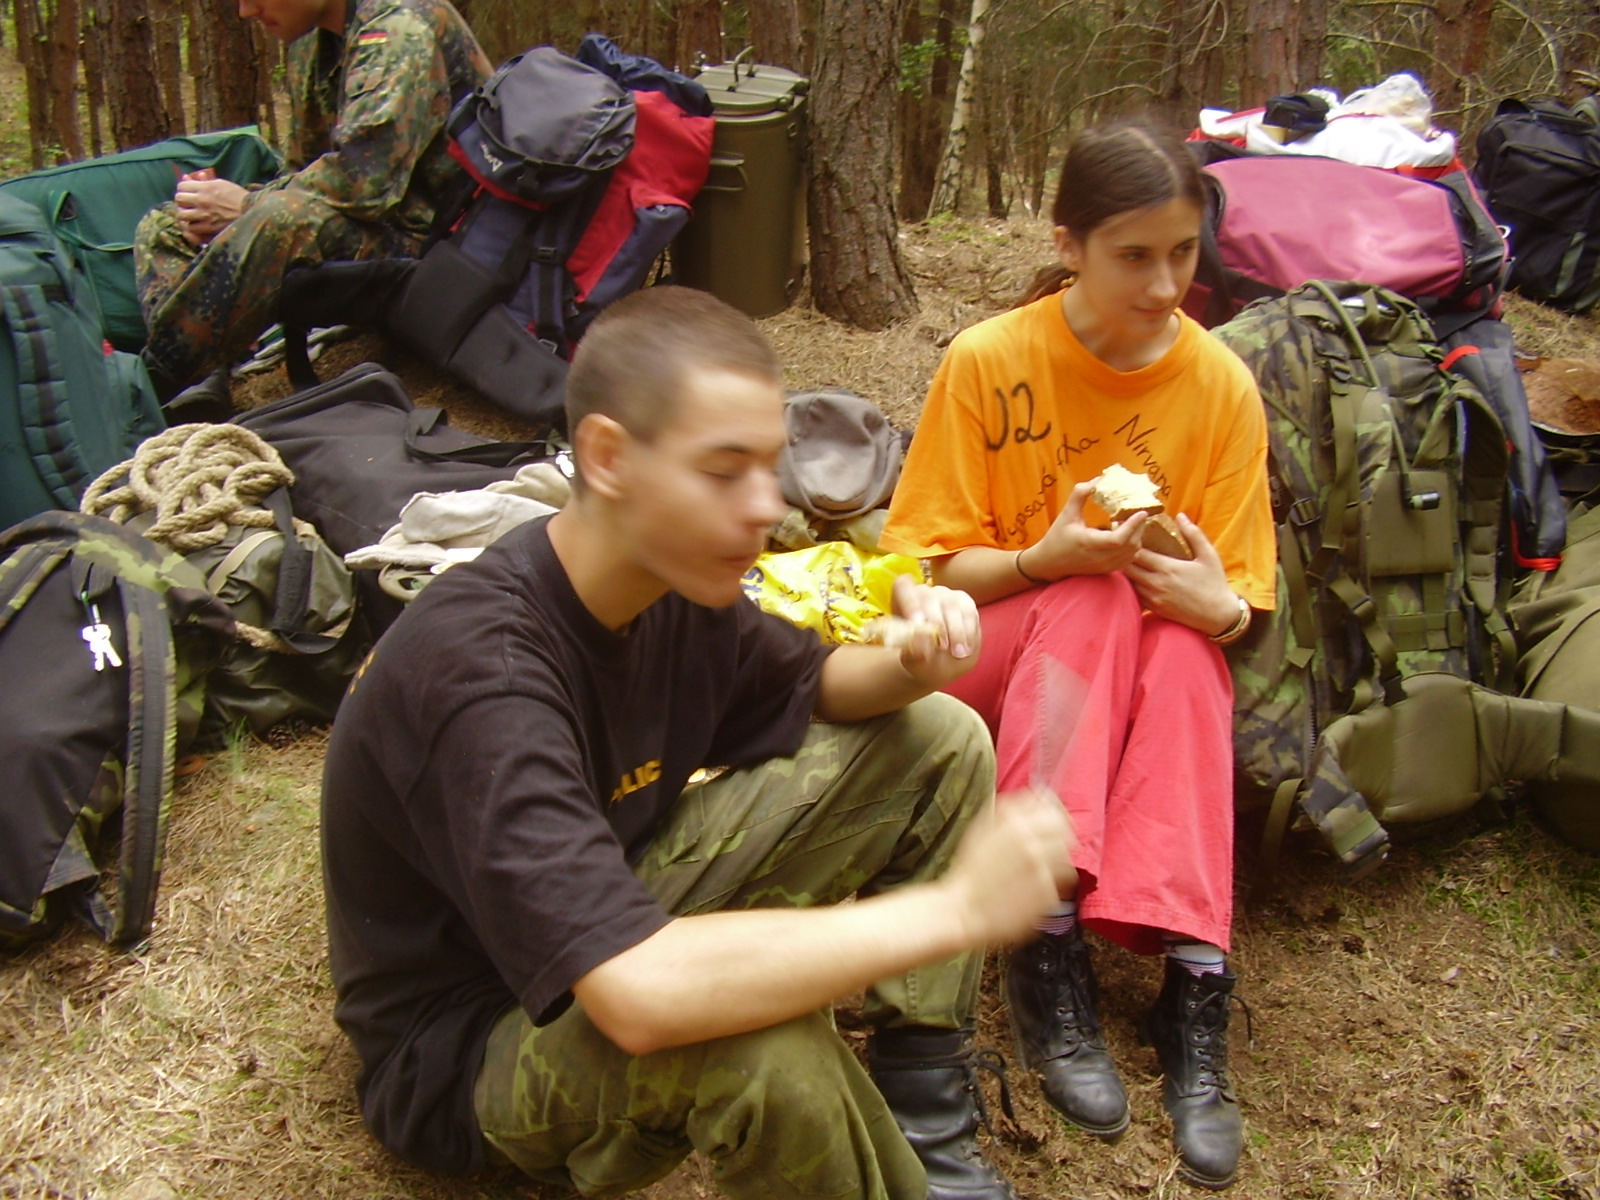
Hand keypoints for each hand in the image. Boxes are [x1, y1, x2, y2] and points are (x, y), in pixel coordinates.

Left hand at [175, 170, 246, 245]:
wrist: (252, 212)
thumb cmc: (238, 197)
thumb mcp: (221, 184)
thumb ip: (203, 181)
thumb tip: (187, 177)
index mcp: (206, 187)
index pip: (181, 186)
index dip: (183, 188)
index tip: (188, 192)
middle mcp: (202, 200)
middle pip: (179, 199)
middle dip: (182, 201)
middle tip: (188, 204)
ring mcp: (204, 215)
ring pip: (182, 215)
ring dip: (185, 214)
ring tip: (190, 215)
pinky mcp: (209, 228)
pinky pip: (191, 228)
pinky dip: (192, 226)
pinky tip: (197, 224)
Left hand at [889, 573, 979, 688]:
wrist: (940, 661)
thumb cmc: (920, 656)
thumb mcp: (912, 658)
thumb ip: (914, 651)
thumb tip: (922, 647)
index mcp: (902, 600)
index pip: (902, 587)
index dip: (909, 602)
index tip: (915, 622)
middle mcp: (924, 593)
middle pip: (928, 598)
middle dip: (936, 622)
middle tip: (942, 646)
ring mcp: (945, 595)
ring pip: (951, 605)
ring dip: (956, 631)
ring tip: (957, 654)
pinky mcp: (965, 603)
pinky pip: (969, 613)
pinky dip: (968, 633)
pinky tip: (966, 649)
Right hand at [943, 786, 1076, 945]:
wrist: (964, 909)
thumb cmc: (969, 871)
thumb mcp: (981, 828)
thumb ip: (1010, 810)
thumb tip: (1035, 795)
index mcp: (1015, 826)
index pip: (1055, 811)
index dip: (1056, 815)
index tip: (1052, 821)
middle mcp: (1032, 846)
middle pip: (1067, 833)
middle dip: (1061, 837)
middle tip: (1050, 846)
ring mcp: (1042, 872)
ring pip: (1066, 859)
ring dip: (1056, 862)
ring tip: (1036, 870)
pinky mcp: (1048, 896)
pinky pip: (1060, 885)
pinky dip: (1050, 884)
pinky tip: (1030, 888)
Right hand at [1024, 481, 1145, 580]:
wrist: (1049, 563)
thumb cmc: (1057, 537)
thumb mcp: (1067, 513)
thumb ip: (1080, 494)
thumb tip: (1098, 479)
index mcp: (1089, 543)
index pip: (1118, 539)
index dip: (1133, 525)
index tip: (1142, 512)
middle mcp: (1099, 558)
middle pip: (1131, 545)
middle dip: (1139, 528)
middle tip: (1137, 513)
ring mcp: (1105, 566)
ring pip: (1132, 553)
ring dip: (1137, 537)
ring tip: (1130, 523)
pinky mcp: (1108, 570)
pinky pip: (1129, 559)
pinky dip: (1133, 547)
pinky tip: (1126, 536)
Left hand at [1122, 513, 1238, 632]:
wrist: (1218, 615)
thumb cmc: (1215, 583)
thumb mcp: (1208, 555)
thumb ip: (1194, 534)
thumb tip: (1180, 515)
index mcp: (1167, 567)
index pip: (1137, 553)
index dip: (1132, 543)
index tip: (1132, 536)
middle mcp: (1156, 583)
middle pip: (1128, 568)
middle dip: (1125, 557)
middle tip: (1127, 549)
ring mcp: (1154, 598)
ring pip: (1130, 582)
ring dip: (1129, 572)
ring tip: (1131, 562)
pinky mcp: (1155, 609)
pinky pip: (1136, 595)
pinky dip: (1135, 586)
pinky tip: (1140, 579)